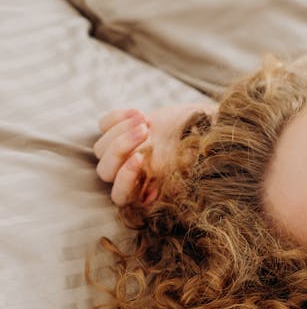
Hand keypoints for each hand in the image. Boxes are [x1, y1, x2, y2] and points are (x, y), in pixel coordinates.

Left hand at [93, 102, 213, 206]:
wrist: (203, 126)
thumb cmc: (199, 151)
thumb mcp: (188, 167)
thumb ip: (171, 181)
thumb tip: (157, 190)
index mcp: (142, 192)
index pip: (120, 195)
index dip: (125, 178)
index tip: (140, 158)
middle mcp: (127, 175)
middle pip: (105, 171)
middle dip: (122, 148)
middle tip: (145, 132)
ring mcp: (119, 153)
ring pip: (100, 148)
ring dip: (121, 131)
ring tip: (147, 121)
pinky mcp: (117, 131)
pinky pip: (103, 125)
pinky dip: (117, 118)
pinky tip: (140, 113)